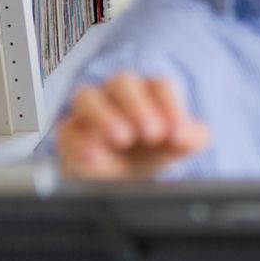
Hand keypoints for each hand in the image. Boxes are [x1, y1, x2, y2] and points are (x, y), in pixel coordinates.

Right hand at [52, 73, 209, 179]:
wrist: (122, 177)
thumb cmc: (153, 151)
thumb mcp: (178, 147)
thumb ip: (192, 139)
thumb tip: (187, 136)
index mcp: (150, 91)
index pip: (160, 86)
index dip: (171, 107)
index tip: (178, 133)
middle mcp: (118, 94)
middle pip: (123, 83)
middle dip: (138, 106)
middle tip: (152, 133)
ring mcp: (90, 110)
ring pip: (87, 97)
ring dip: (104, 116)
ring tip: (123, 138)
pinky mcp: (69, 132)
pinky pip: (67, 129)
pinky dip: (80, 142)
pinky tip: (97, 157)